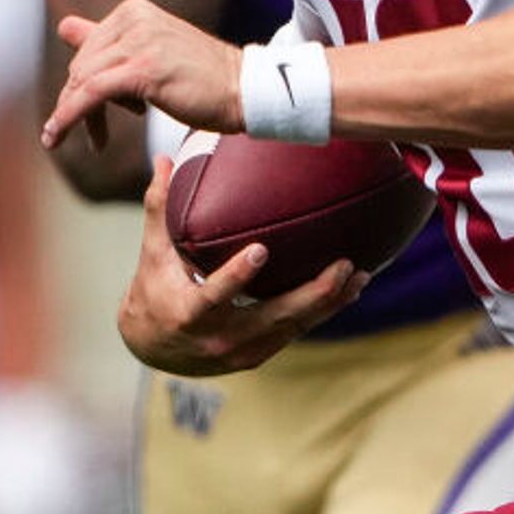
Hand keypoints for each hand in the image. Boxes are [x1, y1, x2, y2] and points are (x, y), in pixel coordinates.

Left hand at [46, 0, 241, 149]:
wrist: (247, 90)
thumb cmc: (206, 79)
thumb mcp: (152, 51)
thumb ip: (106, 38)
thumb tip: (65, 26)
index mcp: (134, 11)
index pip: (89, 49)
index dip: (81, 83)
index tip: (85, 110)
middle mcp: (134, 18)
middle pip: (82, 65)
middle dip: (78, 102)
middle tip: (94, 134)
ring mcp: (139, 41)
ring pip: (83, 81)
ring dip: (73, 115)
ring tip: (87, 140)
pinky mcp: (142, 69)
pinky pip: (90, 93)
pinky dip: (69, 116)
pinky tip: (57, 135)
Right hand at [116, 155, 362, 375]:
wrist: (155, 348)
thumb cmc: (153, 290)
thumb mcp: (152, 252)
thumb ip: (160, 208)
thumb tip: (166, 158)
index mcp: (188, 313)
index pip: (214, 295)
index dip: (237, 276)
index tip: (261, 250)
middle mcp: (218, 338)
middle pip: (273, 317)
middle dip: (313, 294)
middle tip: (344, 265)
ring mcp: (241, 351)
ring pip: (293, 327)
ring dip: (330, 303)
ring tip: (360, 275)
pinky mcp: (258, 356)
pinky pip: (295, 332)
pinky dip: (322, 312)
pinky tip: (349, 291)